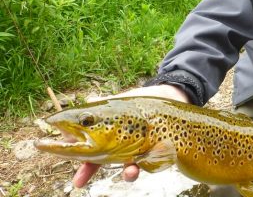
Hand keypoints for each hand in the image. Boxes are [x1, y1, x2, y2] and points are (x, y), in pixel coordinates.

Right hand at [72, 84, 189, 187]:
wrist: (167, 97)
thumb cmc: (141, 100)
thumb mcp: (122, 100)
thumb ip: (105, 103)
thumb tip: (89, 99)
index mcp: (105, 130)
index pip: (85, 142)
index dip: (71, 148)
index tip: (58, 150)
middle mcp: (117, 143)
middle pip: (100, 160)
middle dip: (89, 170)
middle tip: (78, 182)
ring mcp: (134, 150)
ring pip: (126, 167)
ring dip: (127, 173)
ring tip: (130, 172)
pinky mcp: (151, 152)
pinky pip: (146, 165)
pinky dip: (144, 167)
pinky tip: (142, 165)